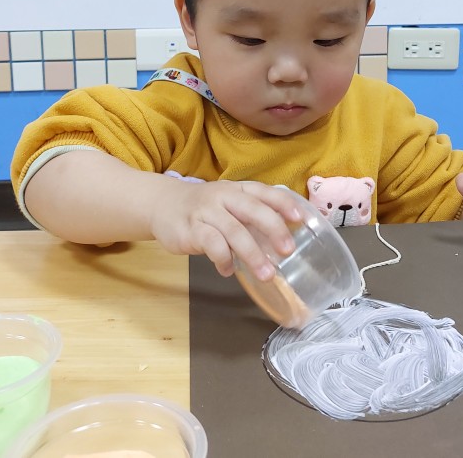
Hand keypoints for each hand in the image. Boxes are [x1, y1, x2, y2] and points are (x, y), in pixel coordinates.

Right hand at [150, 180, 301, 279]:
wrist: (162, 205)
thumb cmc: (204, 208)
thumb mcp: (228, 204)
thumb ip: (250, 218)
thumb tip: (281, 243)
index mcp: (237, 189)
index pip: (264, 192)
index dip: (283, 203)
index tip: (300, 219)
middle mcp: (223, 196)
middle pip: (252, 209)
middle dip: (273, 229)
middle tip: (288, 250)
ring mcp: (205, 212)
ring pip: (234, 231)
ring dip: (253, 253)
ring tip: (266, 274)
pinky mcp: (190, 229)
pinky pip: (211, 244)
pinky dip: (223, 259)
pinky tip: (228, 270)